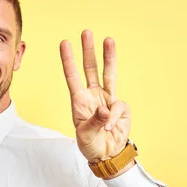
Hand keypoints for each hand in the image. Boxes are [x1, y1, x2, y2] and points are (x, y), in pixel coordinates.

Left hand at [60, 30, 130, 162]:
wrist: (108, 155)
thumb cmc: (91, 144)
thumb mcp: (85, 135)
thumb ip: (94, 122)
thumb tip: (105, 109)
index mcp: (79, 100)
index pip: (72, 77)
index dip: (68, 60)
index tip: (64, 43)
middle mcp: (93, 95)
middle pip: (91, 68)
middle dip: (88, 50)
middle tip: (86, 32)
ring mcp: (108, 99)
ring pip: (109, 74)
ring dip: (108, 57)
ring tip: (108, 39)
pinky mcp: (121, 108)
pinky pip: (118, 107)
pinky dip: (113, 118)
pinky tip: (110, 129)